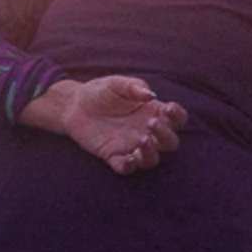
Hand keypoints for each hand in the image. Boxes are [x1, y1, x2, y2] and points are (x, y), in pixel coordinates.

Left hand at [23, 75, 187, 175]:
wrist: (73, 105)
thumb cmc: (99, 91)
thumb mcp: (116, 83)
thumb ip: (133, 86)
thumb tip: (150, 95)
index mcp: (152, 112)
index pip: (176, 119)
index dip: (178, 116)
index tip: (168, 109)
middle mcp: (145, 131)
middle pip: (170, 142)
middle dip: (166, 135)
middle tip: (151, 124)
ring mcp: (130, 145)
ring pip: (152, 159)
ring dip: (151, 153)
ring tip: (141, 141)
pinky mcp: (113, 155)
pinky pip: (126, 168)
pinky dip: (130, 166)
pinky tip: (128, 157)